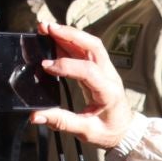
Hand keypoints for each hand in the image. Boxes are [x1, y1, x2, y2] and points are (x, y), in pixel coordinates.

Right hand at [28, 19, 133, 149]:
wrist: (126, 130)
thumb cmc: (108, 131)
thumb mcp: (86, 132)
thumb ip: (61, 122)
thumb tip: (35, 116)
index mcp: (108, 92)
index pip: (88, 71)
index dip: (66, 65)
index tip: (45, 66)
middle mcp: (109, 76)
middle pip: (93, 46)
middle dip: (69, 34)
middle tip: (47, 28)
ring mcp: (106, 70)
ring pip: (89, 44)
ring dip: (68, 34)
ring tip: (46, 28)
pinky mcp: (99, 69)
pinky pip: (85, 50)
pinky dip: (69, 41)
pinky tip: (53, 39)